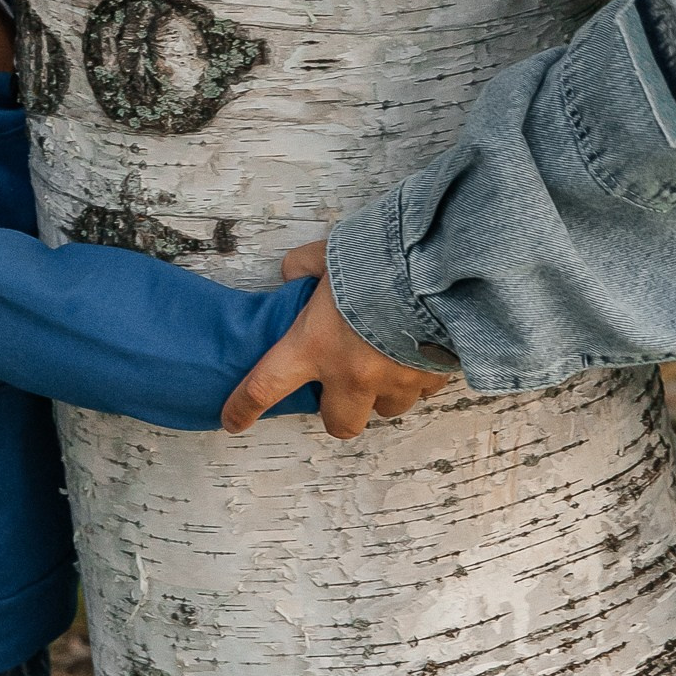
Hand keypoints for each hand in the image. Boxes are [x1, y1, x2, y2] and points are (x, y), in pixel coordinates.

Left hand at [221, 243, 455, 441]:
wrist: (441, 266)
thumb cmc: (380, 258)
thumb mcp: (329, 251)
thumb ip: (305, 265)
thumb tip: (294, 273)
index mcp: (315, 345)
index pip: (265, 387)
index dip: (244, 408)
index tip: (234, 420)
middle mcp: (352, 375)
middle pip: (338, 424)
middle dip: (338, 410)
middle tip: (341, 383)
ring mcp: (394, 382)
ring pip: (385, 410)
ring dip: (382, 393)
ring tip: (387, 360)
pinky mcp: (431, 379)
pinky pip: (422, 391)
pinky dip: (418, 377)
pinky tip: (419, 350)